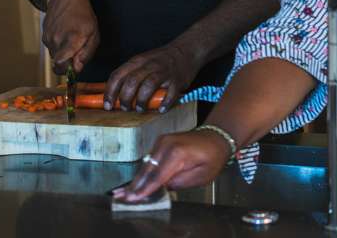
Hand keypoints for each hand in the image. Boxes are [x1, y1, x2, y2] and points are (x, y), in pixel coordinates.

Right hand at [42, 0, 99, 74]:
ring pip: (55, 57)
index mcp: (73, 38)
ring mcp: (49, 37)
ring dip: (63, 53)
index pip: (63, 63)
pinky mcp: (44, 36)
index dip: (68, 70)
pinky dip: (57, 46)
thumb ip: (86, 53)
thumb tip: (77, 68)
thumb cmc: (84, 16)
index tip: (74, 67)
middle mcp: (58, 39)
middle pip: (59, 64)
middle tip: (76, 52)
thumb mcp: (94, 34)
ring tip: (70, 39)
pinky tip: (63, 35)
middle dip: (67, 63)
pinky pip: (51, 49)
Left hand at [104, 43, 198, 111]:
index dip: (110, 92)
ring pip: (148, 86)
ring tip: (140, 109)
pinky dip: (164, 103)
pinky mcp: (177, 80)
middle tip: (125, 108)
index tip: (107, 105)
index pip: (118, 75)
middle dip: (125, 98)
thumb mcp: (142, 61)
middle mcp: (149, 65)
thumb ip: (130, 75)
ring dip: (142, 101)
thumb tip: (115, 96)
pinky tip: (161, 109)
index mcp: (137, 61)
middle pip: (131, 82)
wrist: (186, 50)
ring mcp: (164, 72)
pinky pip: (169, 94)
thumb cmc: (161, 59)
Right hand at [111, 130, 230, 201]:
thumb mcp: (200, 176)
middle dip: (135, 185)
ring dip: (136, 179)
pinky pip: (150, 160)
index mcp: (178, 153)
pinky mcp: (161, 142)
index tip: (133, 199)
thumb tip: (161, 187)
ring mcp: (162, 141)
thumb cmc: (212, 157)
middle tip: (121, 197)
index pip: (158, 176)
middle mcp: (167, 144)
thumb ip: (178, 182)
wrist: (216, 137)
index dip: (145, 189)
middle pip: (148, 170)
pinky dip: (143, 172)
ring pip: (146, 165)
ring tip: (122, 192)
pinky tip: (134, 182)